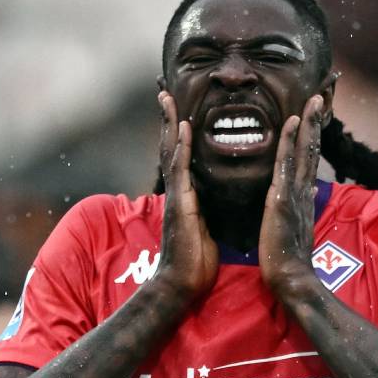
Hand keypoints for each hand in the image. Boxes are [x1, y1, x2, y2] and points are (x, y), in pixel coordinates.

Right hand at [153, 91, 218, 299]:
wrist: (182, 284)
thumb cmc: (195, 261)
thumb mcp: (205, 229)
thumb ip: (205, 212)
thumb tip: (214, 203)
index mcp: (185, 196)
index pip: (180, 157)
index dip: (178, 134)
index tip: (179, 111)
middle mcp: (177, 191)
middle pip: (169, 147)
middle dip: (167, 120)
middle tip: (164, 93)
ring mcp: (176, 196)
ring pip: (169, 152)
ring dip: (168, 124)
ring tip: (166, 98)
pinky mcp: (179, 204)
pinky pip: (179, 169)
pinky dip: (179, 147)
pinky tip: (182, 127)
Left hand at [260, 94, 324, 296]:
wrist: (291, 279)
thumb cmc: (286, 260)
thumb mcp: (292, 229)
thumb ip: (297, 209)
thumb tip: (304, 194)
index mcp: (303, 198)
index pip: (309, 162)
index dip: (312, 139)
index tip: (313, 119)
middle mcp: (304, 191)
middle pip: (312, 151)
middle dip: (315, 123)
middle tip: (318, 98)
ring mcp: (295, 193)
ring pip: (304, 152)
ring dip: (308, 124)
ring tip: (312, 101)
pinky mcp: (283, 199)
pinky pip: (287, 164)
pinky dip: (291, 141)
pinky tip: (292, 122)